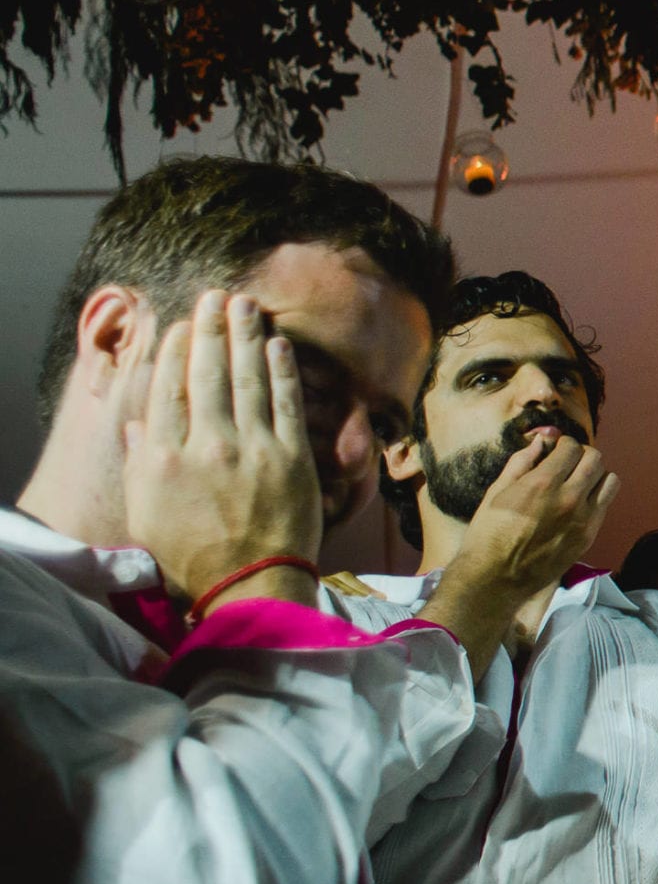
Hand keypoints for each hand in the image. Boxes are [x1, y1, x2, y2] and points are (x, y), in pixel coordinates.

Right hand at [119, 292, 322, 608]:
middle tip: (216, 297)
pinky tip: (278, 345)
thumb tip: (138, 423)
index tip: (181, 326)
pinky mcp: (292, 458)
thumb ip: (142, 462)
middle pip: (207, 373)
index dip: (174, 352)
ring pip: (247, 380)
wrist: (250, 587)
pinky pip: (287, 404)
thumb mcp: (146, 513)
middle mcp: (207, 447)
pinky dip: (282, 371)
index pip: (167, 390)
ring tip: (246, 306)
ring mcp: (252, 450)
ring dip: (246, 337)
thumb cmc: (193, 557)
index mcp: (164, 459)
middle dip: (211, 329)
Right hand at [444, 429, 618, 604]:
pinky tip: (579, 501)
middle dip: (581, 454)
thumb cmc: (489, 533)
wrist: (496, 579)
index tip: (555, 448)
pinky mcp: (589, 537)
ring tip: (578, 480)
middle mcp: (569, 499)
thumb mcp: (497, 491)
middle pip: (595, 459)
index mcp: (542, 484)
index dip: (563, 443)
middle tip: (568, 461)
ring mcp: (583, 519)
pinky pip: (606, 504)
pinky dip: (597, 496)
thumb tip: (541, 441)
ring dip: (596, 474)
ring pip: (610, 480)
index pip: (571, 447)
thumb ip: (521, 462)